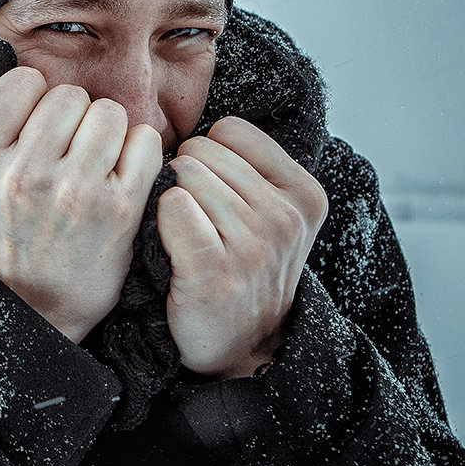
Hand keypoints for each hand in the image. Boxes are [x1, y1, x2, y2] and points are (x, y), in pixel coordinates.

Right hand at [0, 66, 161, 343]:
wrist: (33, 310)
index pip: (23, 81)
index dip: (34, 96)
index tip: (36, 121)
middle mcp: (24, 175)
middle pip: (69, 95)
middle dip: (72, 115)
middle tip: (69, 145)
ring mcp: (74, 192)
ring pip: (109, 113)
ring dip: (107, 131)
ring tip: (96, 157)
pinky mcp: (119, 209)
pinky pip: (144, 142)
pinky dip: (139, 151)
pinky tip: (123, 170)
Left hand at [158, 116, 327, 378]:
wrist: (240, 345)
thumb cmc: (241, 264)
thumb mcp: (270, 211)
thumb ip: (247, 164)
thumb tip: (191, 120)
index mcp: (304, 193)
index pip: (229, 130)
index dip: (208, 155)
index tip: (213, 190)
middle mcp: (286, 217)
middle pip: (201, 152)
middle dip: (184, 178)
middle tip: (193, 219)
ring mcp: (253, 245)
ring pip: (182, 177)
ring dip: (170, 203)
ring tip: (186, 236)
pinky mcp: (215, 271)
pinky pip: (172, 208)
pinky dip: (160, 221)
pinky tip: (172, 246)